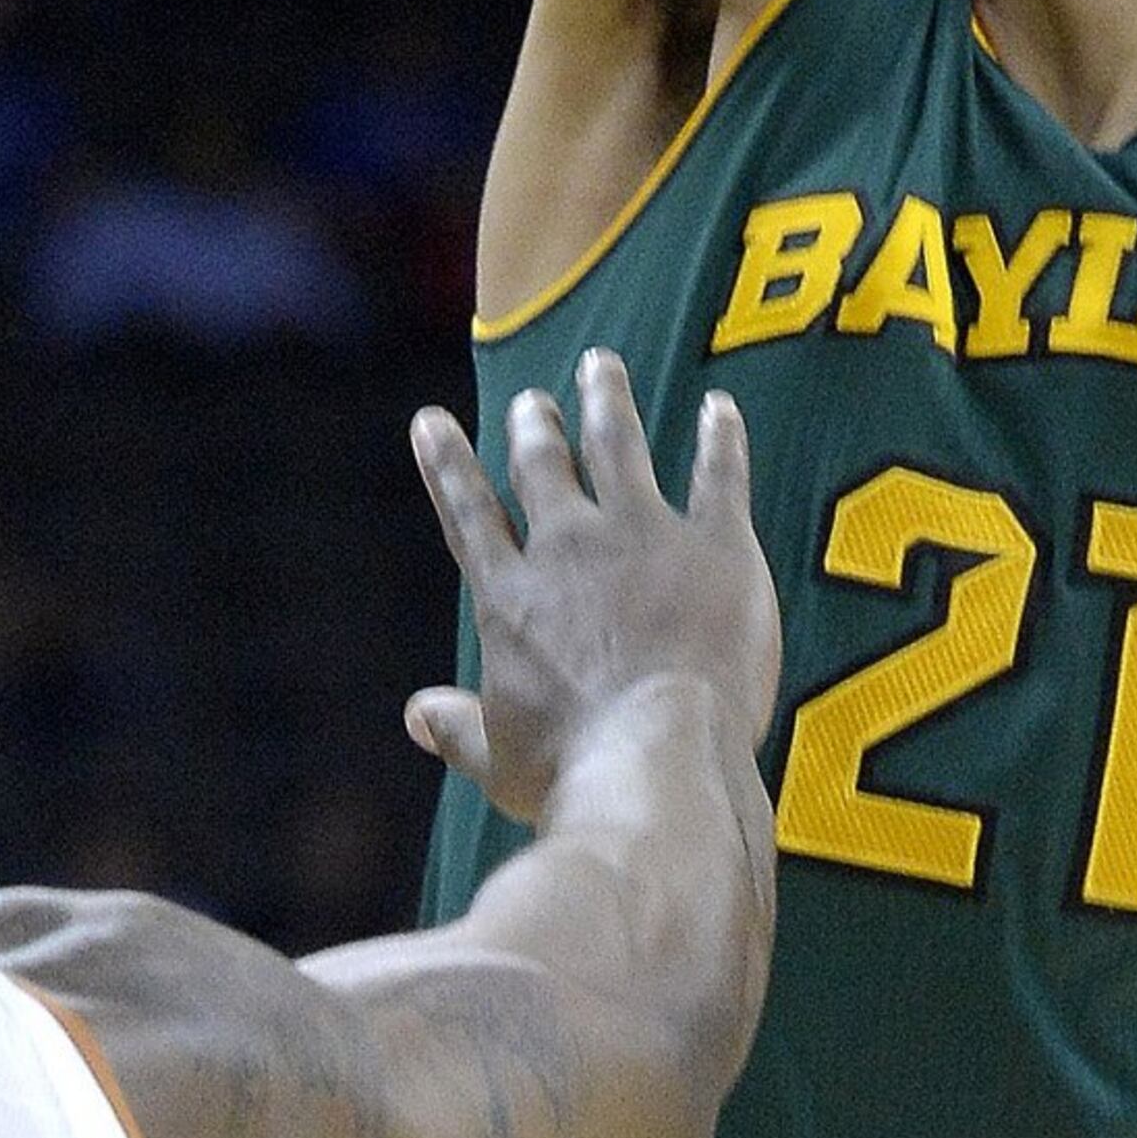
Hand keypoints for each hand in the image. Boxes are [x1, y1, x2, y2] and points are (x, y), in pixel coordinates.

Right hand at [403, 352, 780, 821]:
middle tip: (530, 401)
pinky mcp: (715, 543)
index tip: (430, 420)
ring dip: (608, 399)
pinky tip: (721, 408)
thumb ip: (459, 727)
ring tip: (602, 366)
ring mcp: (644, 535)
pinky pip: (718, 473)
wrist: (657, 761)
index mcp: (512, 597)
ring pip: (618, 442)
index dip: (447, 464)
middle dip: (533, 427)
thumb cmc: (574, 771)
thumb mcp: (498, 759)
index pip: (469, 514)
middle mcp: (569, 548)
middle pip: (543, 465)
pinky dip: (720, 436)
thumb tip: (416, 716)